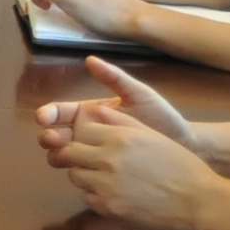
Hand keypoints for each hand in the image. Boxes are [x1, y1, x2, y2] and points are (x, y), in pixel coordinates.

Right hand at [35, 55, 194, 159]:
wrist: (184, 145)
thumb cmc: (162, 117)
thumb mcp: (140, 95)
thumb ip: (115, 78)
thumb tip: (90, 59)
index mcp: (90, 113)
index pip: (60, 111)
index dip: (48, 114)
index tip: (44, 118)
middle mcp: (86, 132)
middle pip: (54, 134)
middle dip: (48, 135)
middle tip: (53, 138)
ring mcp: (92, 152)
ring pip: (62, 154)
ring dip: (56, 154)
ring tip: (63, 156)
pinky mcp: (101, 170)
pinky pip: (80, 171)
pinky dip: (73, 170)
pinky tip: (78, 169)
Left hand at [51, 103, 227, 229]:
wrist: (200, 202)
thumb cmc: (181, 166)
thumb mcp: (153, 136)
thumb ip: (122, 122)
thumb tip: (95, 111)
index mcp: (121, 138)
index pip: (81, 131)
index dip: (86, 138)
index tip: (93, 143)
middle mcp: (109, 159)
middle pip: (70, 153)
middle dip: (78, 156)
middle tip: (94, 162)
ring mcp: (105, 185)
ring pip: (75, 176)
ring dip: (86, 175)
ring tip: (108, 178)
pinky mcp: (107, 207)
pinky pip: (87, 197)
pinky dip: (96, 195)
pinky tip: (117, 194)